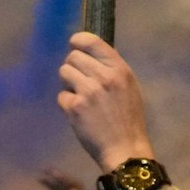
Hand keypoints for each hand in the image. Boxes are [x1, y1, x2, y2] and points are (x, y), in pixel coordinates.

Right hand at [38, 169, 89, 189]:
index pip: (76, 185)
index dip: (65, 177)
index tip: (51, 173)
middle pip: (69, 184)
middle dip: (58, 176)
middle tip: (44, 170)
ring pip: (63, 188)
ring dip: (53, 180)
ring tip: (41, 174)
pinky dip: (50, 187)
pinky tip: (41, 184)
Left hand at [57, 33, 155, 173]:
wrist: (124, 148)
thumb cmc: (128, 118)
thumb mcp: (128, 86)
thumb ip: (111, 69)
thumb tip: (91, 55)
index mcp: (119, 69)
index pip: (93, 41)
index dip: (78, 41)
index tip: (74, 44)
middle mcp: (103, 76)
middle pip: (73, 57)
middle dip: (72, 66)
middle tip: (78, 79)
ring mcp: (88, 91)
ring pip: (63, 72)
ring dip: (68, 83)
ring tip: (79, 95)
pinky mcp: (74, 107)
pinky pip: (61, 95)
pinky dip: (67, 103)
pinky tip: (78, 112)